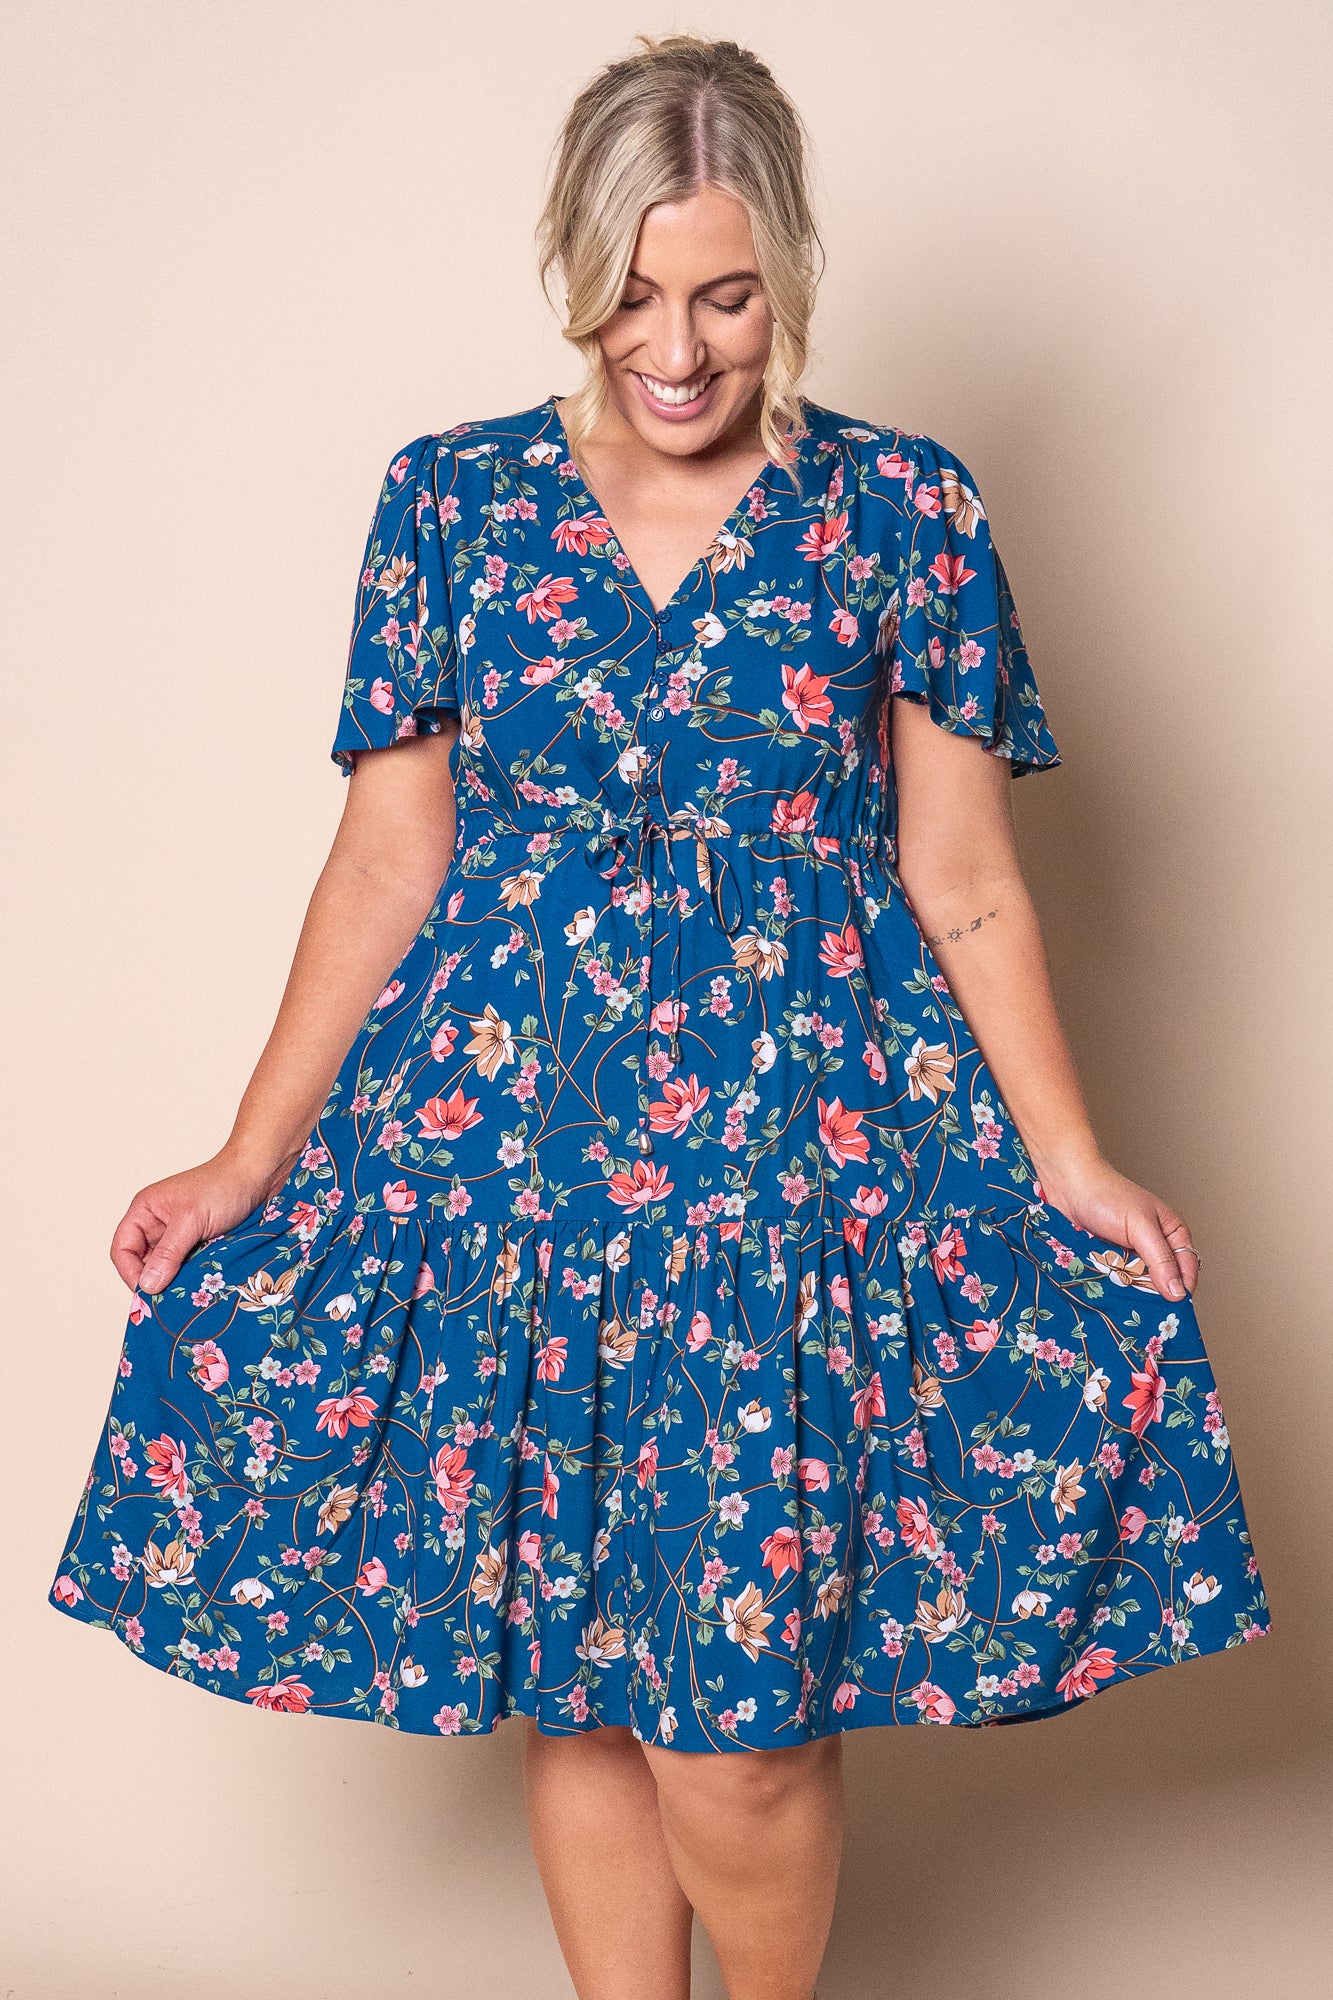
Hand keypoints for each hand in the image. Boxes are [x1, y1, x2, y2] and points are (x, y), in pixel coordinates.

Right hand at [110, 1145, 297, 1295]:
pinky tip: (201, 1285)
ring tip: (187, 1293)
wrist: (261, 1174)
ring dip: (176, 1281)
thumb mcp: (191, 1219)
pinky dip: (192, 1277)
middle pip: (143, 1263)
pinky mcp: (200, 1244)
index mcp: (145, 1211)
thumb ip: (168, 1253)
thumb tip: (147, 1286)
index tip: (147, 1293)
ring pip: (167, 1269)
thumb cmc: (223, 1186)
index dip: (130, 1272)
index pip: (123, 1249)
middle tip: (168, 1301)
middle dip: (154, 1281)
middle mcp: (158, 1224)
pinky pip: (187, 1268)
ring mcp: (180, 1236)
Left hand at [1029, 1152, 1199, 1301]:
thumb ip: (1160, 1259)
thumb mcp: (1140, 1226)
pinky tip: (1108, 1293)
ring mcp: (1132, 1254)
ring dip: (1131, 1293)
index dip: (1181, 1290)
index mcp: (1173, 1234)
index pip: (1187, 1271)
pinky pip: (1117, 1282)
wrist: (1067, 1183)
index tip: (1170, 1310)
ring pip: (1139, 1285)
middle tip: (1144, 1309)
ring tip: (1124, 1299)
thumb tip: (1179, 1292)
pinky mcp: (1110, 1260)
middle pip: (1163, 1282)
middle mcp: (1155, 1246)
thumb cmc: (1106, 1195)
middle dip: (1153, 1294)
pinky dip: (1114, 1287)